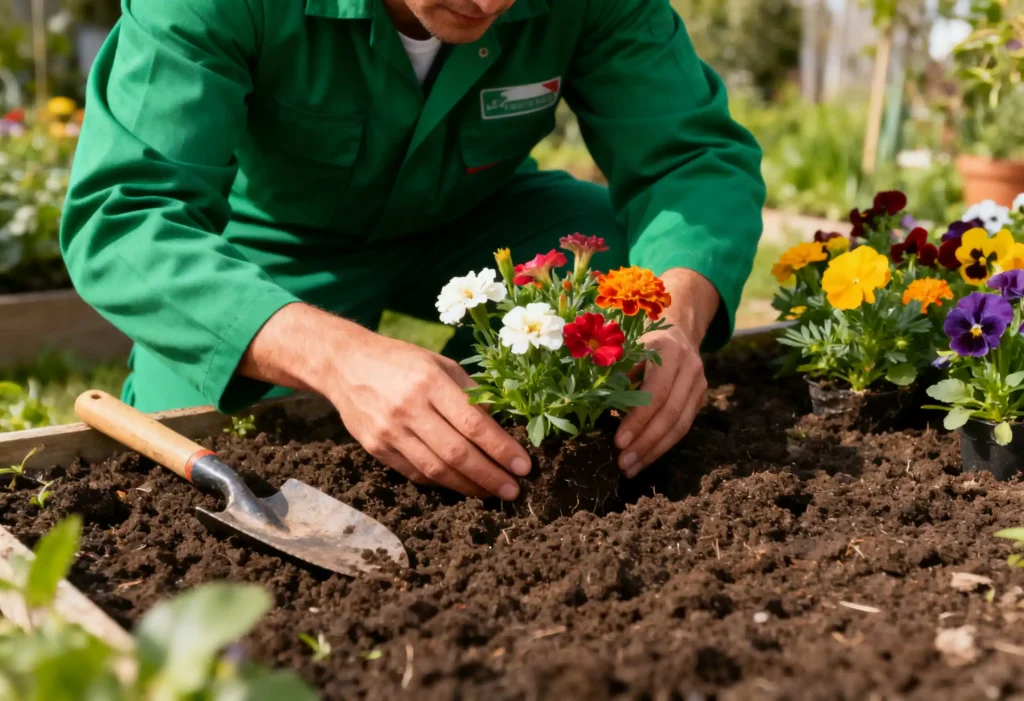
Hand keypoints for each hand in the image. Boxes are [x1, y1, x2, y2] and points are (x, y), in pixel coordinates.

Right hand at [238, 303, 529, 498]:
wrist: (345, 364)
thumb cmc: (402, 361)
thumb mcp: (441, 363)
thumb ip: (471, 394)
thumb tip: (501, 429)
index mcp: (430, 382)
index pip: (474, 424)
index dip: (502, 449)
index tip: (523, 466)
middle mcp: (409, 408)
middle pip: (457, 453)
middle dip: (490, 476)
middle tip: (513, 490)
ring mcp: (389, 431)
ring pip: (436, 469)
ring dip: (468, 486)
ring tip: (491, 493)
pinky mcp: (376, 448)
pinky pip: (414, 473)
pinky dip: (440, 482)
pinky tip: (459, 484)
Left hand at [614, 326, 706, 476]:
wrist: (679, 333)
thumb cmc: (643, 343)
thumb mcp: (627, 349)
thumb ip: (616, 375)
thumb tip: (597, 408)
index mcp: (670, 353)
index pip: (656, 394)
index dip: (638, 420)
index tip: (618, 442)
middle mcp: (690, 370)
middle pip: (670, 415)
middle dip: (645, 443)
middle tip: (623, 463)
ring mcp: (699, 387)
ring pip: (680, 427)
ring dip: (654, 451)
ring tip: (631, 469)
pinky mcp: (700, 401)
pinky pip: (682, 429)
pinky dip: (662, 446)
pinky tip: (644, 459)